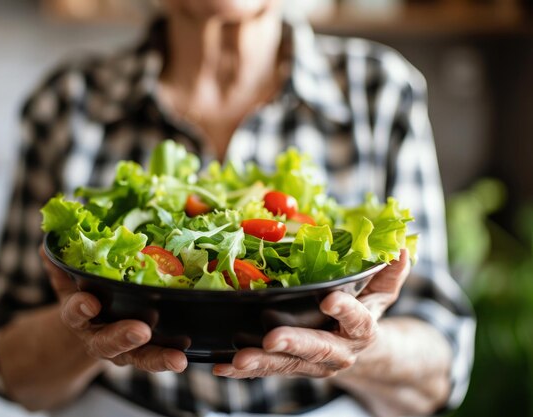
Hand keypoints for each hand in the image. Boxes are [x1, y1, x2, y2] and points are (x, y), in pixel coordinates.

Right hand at [40, 246, 186, 372]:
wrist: (92, 326)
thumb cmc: (84, 297)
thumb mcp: (69, 284)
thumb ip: (59, 269)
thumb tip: (46, 249)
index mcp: (79, 318)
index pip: (76, 313)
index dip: (80, 308)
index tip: (89, 303)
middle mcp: (99, 337)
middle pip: (109, 343)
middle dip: (123, 337)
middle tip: (141, 331)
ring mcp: (123, 349)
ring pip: (139, 357)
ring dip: (157, 358)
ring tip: (176, 360)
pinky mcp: (144, 353)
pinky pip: (157, 358)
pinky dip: (169, 359)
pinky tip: (184, 358)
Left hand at [213, 249, 410, 377]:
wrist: (363, 354)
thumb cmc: (367, 312)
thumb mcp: (382, 293)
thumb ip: (390, 273)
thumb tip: (402, 247)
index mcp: (361, 331)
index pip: (358, 321)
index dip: (346, 311)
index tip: (331, 299)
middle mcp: (338, 352)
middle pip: (317, 349)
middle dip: (293, 344)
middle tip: (271, 340)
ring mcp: (312, 364)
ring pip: (287, 364)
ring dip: (261, 363)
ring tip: (238, 360)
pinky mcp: (290, 366)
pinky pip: (267, 370)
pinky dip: (244, 371)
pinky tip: (222, 366)